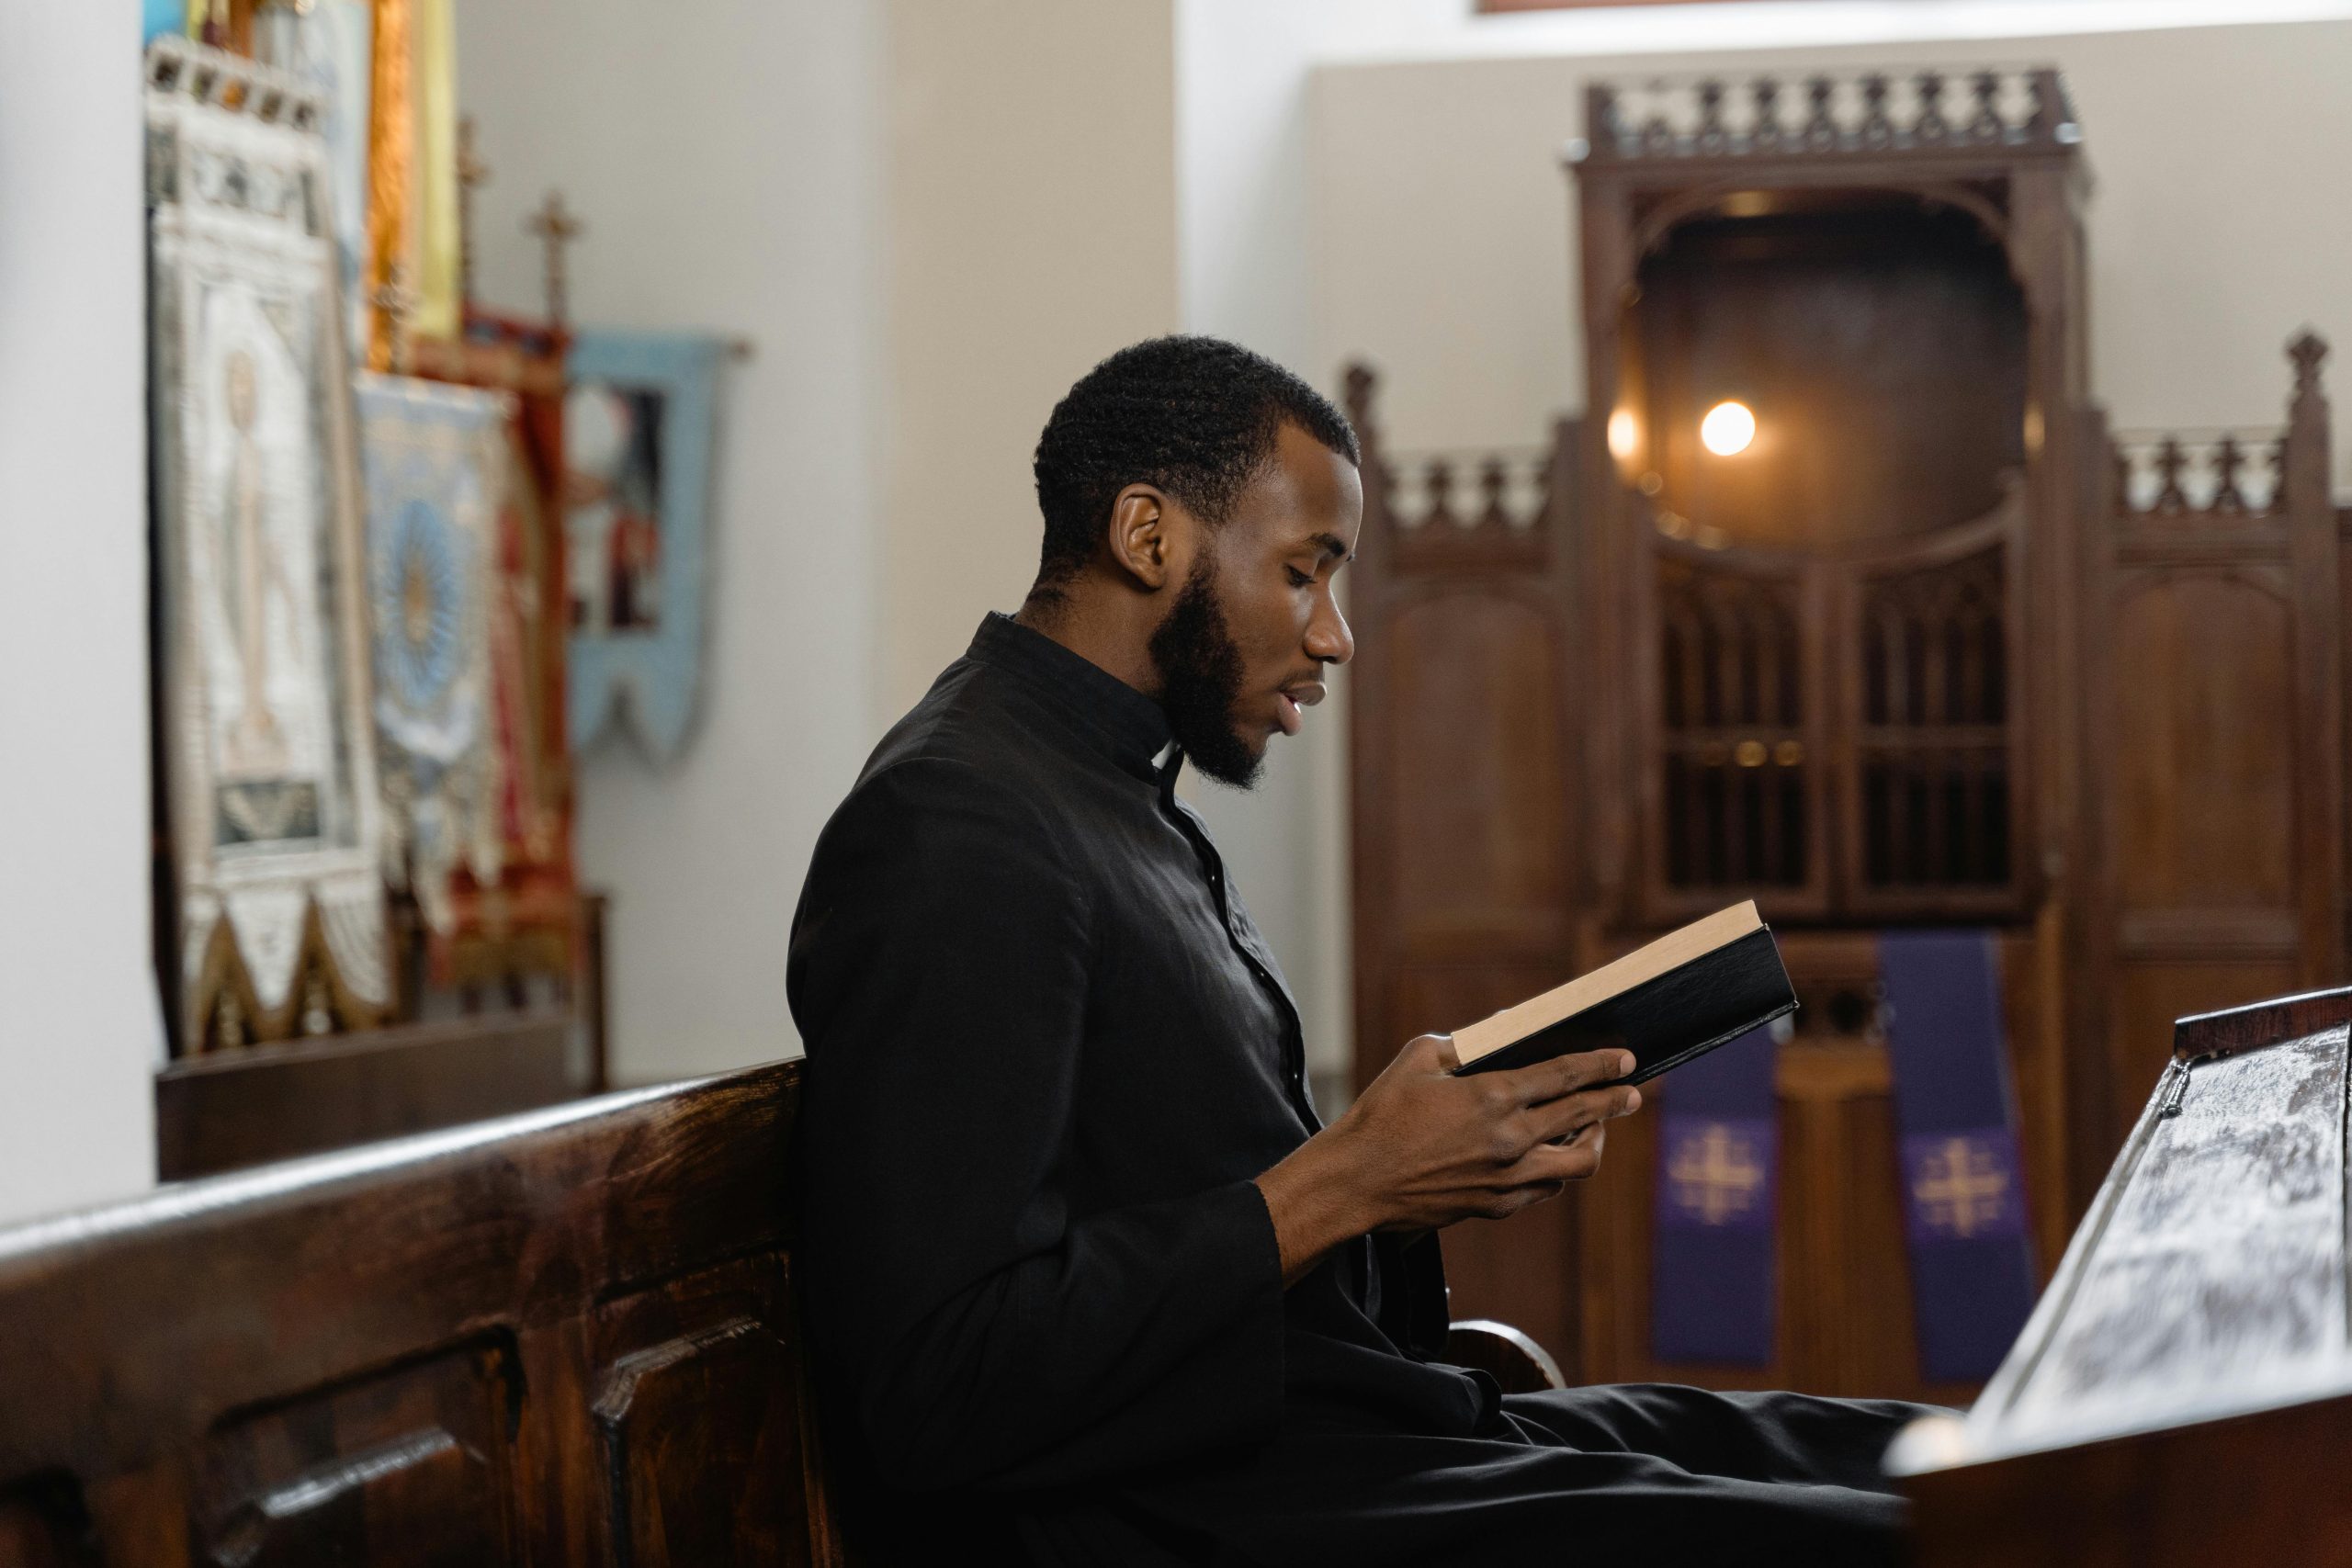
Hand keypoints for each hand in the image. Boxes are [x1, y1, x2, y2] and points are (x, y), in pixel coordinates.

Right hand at [1253, 1036, 1641, 1286]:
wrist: (1357, 1181)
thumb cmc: (1382, 1114)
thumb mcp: (1418, 1058)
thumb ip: (1463, 1044)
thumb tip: (1495, 1039)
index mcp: (1493, 1096)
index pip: (1565, 1076)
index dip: (1600, 1065)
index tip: (1626, 1059)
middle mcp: (1510, 1140)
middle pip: (1583, 1117)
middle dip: (1615, 1101)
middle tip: (1632, 1092)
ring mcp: (1508, 1178)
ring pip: (1578, 1163)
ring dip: (1595, 1140)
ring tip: (1597, 1127)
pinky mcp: (1497, 1205)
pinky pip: (1546, 1185)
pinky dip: (1557, 1166)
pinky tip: (1553, 1153)